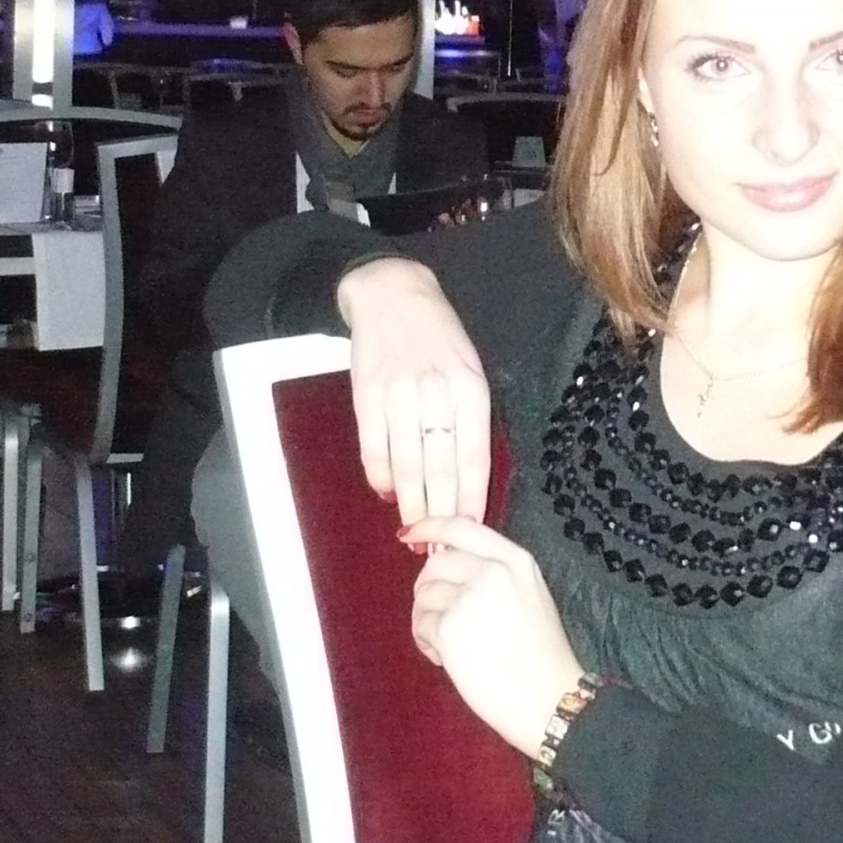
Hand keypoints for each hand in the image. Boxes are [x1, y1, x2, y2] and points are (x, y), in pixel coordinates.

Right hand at [338, 257, 490, 526]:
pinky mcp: (367, 395)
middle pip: (441, 467)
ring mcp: (399, 394)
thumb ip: (471, 418)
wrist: (394, 296)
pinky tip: (388, 493)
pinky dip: (381, 476)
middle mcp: (437, 393)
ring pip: (408, 464)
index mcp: (471, 388)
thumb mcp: (470, 369)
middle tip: (441, 547)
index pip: (475, 456)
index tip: (472, 529)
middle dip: (442, 513)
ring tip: (414, 531)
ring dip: (411, 504)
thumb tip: (468, 476)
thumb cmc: (439, 338)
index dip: (472, 497)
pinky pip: (375, 448)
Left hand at [405, 518, 584, 758]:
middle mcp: (492, 571)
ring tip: (449, 645)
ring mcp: (469, 598)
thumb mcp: (530, 595)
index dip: (430, 525)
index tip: (409, 532)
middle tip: (439, 616)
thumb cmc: (541, 657)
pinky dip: (426, 643)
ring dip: (426, 619)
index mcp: (515, 560)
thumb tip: (446, 565)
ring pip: (423, 594)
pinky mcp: (449, 628)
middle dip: (428, 588)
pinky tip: (447, 660)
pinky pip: (420, 625)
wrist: (549, 698)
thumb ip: (495, 573)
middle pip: (435, 562)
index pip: (462, 526)